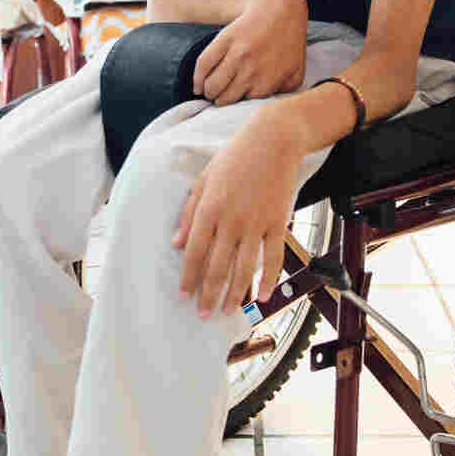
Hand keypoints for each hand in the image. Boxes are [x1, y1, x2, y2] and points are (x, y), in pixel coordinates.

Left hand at [172, 114, 304, 316]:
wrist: (273, 140)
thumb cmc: (235, 157)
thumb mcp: (203, 179)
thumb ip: (189, 213)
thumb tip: (176, 243)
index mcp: (209, 208)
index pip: (194, 252)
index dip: (188, 277)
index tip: (183, 296)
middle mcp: (231, 220)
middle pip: (218, 266)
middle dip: (209, 295)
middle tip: (203, 315)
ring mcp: (256, 223)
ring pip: (244, 268)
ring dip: (235, 294)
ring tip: (228, 312)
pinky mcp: (277, 223)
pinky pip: (273, 258)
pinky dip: (269, 279)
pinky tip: (264, 296)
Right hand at [193, 0, 307, 104]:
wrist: (279, 9)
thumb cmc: (289, 42)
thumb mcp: (296, 72)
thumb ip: (284, 92)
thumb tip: (267, 103)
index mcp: (267, 81)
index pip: (244, 103)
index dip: (237, 105)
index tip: (234, 103)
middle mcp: (250, 70)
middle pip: (225, 98)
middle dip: (221, 101)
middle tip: (220, 99)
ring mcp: (236, 54)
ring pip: (212, 84)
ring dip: (209, 92)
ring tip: (209, 93)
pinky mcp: (224, 40)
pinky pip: (204, 64)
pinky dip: (197, 79)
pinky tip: (197, 86)